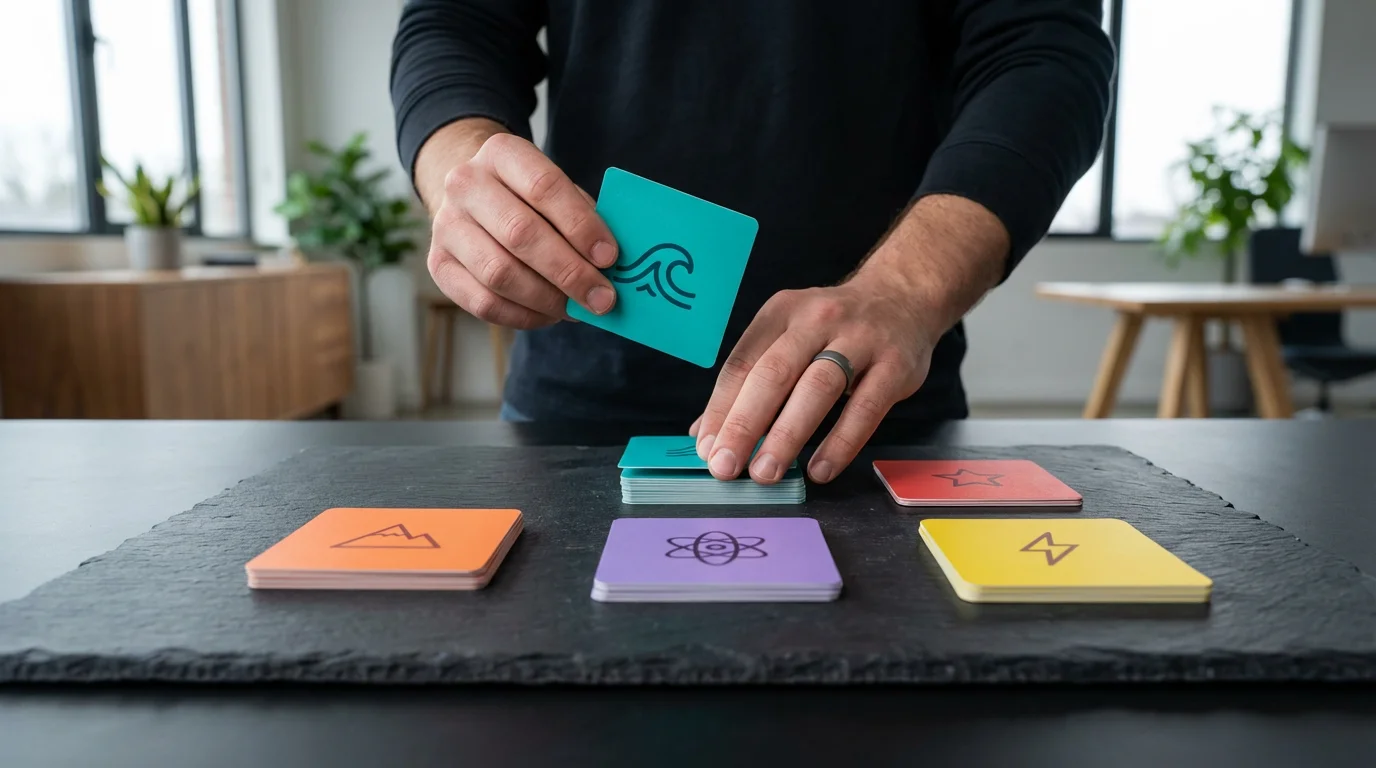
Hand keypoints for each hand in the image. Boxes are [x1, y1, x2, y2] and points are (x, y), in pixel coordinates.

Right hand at [426, 132, 619, 328]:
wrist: (473, 195)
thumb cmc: (530, 197)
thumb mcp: (558, 190)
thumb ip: (583, 219)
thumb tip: (609, 268)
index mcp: (501, 153)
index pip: (544, 188)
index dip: (580, 226)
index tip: (610, 257)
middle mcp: (465, 184)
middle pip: (521, 233)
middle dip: (569, 272)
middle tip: (602, 298)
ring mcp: (445, 225)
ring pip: (499, 273)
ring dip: (547, 299)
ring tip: (577, 309)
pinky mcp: (439, 265)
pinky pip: (483, 302)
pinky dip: (523, 316)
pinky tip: (548, 314)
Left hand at [689, 277, 937, 485]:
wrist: (903, 296)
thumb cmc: (834, 328)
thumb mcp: (789, 336)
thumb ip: (750, 380)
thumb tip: (705, 433)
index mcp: (782, 312)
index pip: (742, 363)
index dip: (720, 408)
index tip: (706, 449)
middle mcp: (817, 320)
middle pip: (774, 373)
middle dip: (744, 423)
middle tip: (724, 465)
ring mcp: (860, 339)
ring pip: (818, 388)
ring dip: (787, 434)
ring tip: (765, 472)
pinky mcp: (895, 365)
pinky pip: (865, 408)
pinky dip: (841, 442)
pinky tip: (820, 470)